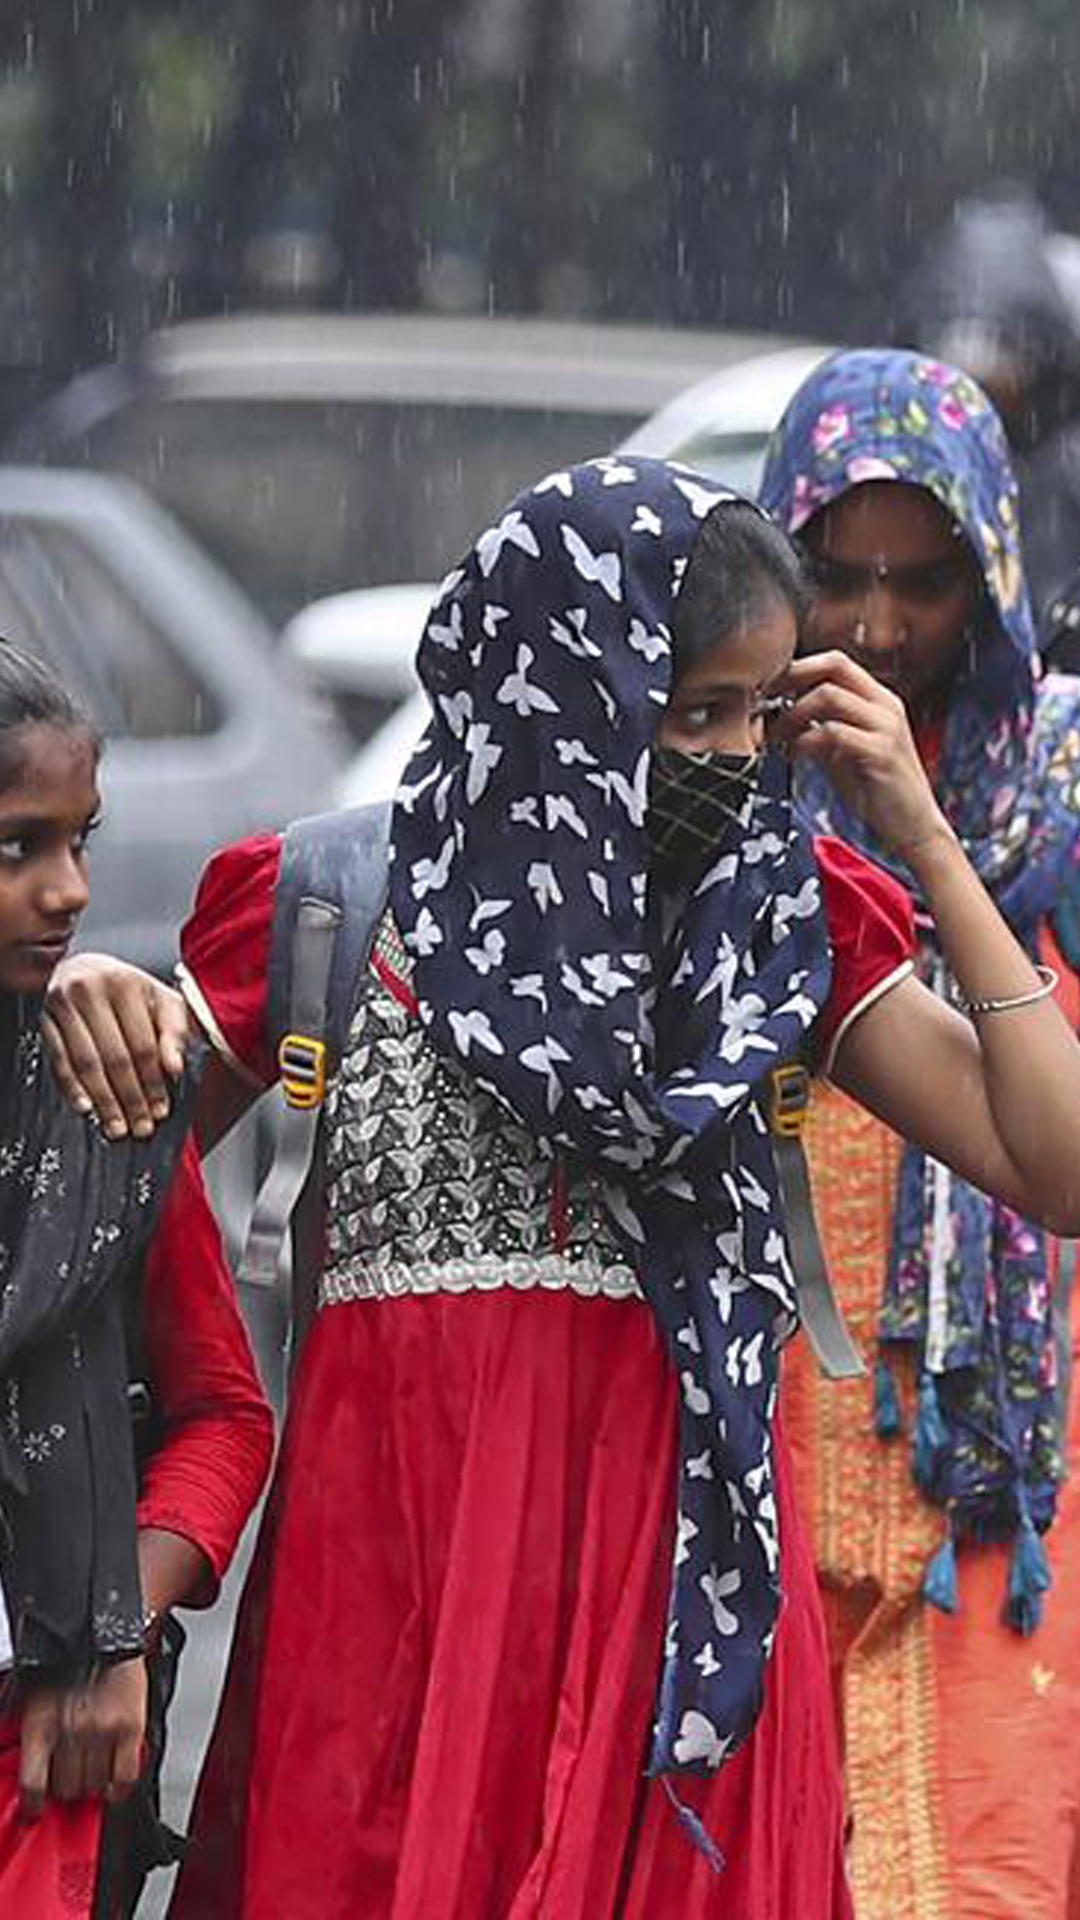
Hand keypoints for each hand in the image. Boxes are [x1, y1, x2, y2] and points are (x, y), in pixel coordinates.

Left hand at [19, 1658, 147, 1818]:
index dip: (33, 1806)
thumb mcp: (29, 1693)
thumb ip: (21, 1729)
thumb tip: (12, 1756)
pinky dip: (118, 1788)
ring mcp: (102, 1731)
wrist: (104, 1631)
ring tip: (91, 1773)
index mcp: (40, 1724)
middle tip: (68, 1781)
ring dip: (91, 1785)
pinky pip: (124, 1777)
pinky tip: (113, 1783)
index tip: (36, 1810)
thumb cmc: (66, 1662)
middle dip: (65, 1789)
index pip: (32, 1785)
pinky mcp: (130, 1727)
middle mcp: (70, 1731)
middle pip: (65, 1788)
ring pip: (94, 1785)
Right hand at [42, 954, 190, 1139]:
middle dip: (131, 1098)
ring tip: (117, 1125)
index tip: (161, 1109)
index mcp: (126, 983)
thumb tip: (175, 1067)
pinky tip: (86, 1107)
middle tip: (141, 1125)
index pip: (143, 1044)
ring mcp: (63, 1004)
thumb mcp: (161, 1000)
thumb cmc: (129, 990)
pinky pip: (58, 1061)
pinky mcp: (45, 1019)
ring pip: (87, 1063)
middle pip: (115, 1057)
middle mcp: (91, 990)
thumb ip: (174, 1031)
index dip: (154, 1082)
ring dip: (104, 1100)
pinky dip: (72, 1087)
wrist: (84, 968)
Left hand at [777, 651, 950, 859]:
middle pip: (835, 665)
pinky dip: (804, 740)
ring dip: (792, 714)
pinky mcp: (881, 753)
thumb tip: (780, 718)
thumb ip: (819, 731)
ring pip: (829, 695)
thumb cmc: (877, 792)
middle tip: (763, 700)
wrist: (913, 827)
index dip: (799, 667)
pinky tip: (792, 754)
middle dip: (792, 676)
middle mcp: (886, 706)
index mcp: (878, 701)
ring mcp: (886, 727)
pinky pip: (833, 732)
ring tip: (775, 736)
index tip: (769, 687)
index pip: (836, 662)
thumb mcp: (842, 754)